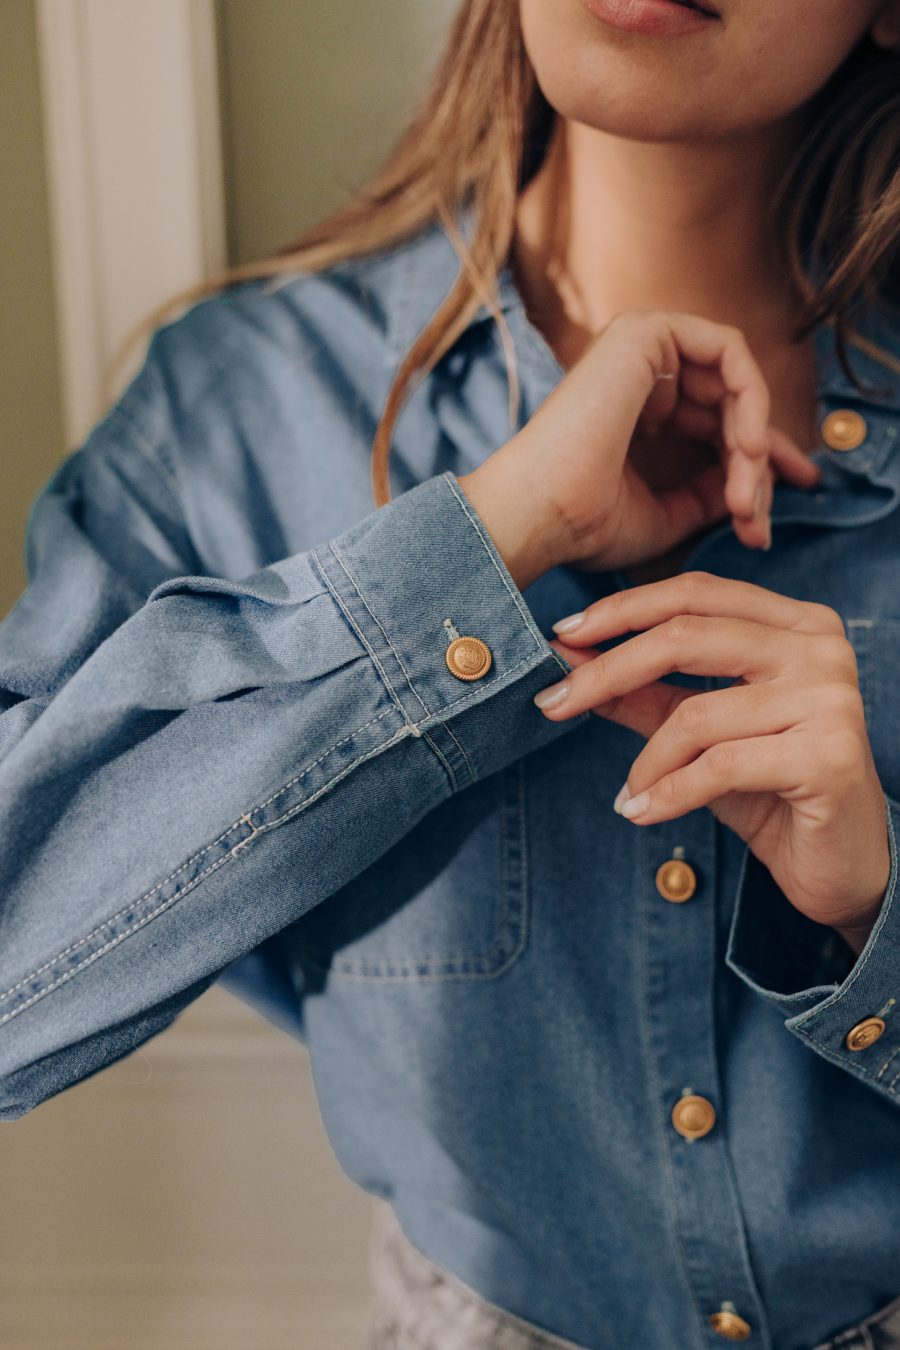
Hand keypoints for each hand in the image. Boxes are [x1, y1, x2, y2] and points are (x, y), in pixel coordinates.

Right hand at [457, 310, 820, 588]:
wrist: (539, 514)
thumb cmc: (584, 525)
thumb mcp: (667, 515)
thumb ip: (711, 495)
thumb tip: (757, 487)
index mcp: (636, 411)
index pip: (717, 426)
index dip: (759, 464)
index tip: (776, 511)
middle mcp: (639, 373)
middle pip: (733, 406)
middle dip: (760, 466)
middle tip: (759, 522)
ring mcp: (641, 347)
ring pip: (736, 383)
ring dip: (755, 444)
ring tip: (745, 498)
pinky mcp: (647, 331)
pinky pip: (729, 351)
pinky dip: (751, 398)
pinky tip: (749, 449)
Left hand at [534, 572, 889, 945]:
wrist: (844, 866)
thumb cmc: (772, 792)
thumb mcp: (698, 736)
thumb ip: (644, 693)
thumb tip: (570, 660)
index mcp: (796, 624)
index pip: (695, 593)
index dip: (622, 609)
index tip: (562, 636)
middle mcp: (820, 648)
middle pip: (688, 635)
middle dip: (608, 669)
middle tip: (554, 701)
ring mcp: (831, 698)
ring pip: (697, 712)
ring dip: (646, 760)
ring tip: (628, 794)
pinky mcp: (829, 755)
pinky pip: (718, 766)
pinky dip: (668, 793)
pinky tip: (643, 811)